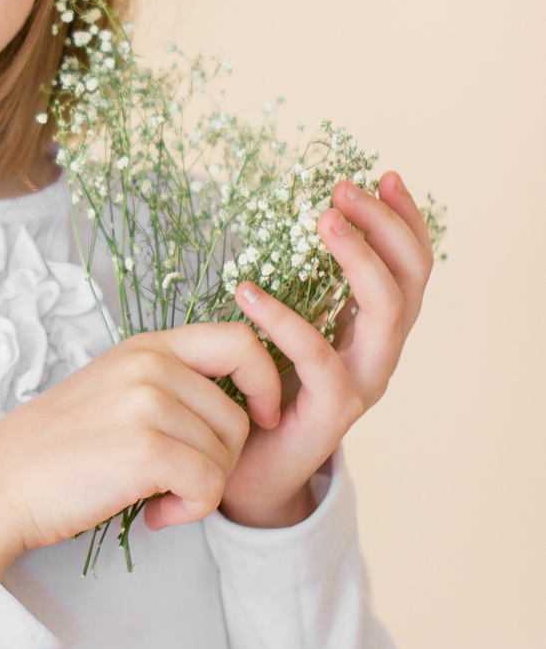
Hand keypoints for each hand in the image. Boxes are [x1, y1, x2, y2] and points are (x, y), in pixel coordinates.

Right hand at [0, 322, 282, 580]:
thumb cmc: (51, 451)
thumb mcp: (109, 392)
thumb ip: (162, 384)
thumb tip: (229, 403)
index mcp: (143, 348)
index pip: (239, 342)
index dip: (264, 381)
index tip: (259, 416)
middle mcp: (149, 366)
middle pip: (238, 414)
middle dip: (221, 459)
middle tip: (176, 481)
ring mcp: (147, 404)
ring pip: (227, 455)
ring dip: (200, 490)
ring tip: (156, 498)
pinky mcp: (146, 450)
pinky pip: (210, 487)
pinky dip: (190, 512)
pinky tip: (155, 516)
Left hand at [173, 170, 435, 531]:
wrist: (239, 473)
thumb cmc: (255, 394)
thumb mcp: (280, 331)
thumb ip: (297, 289)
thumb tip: (290, 223)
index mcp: (370, 330)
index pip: (409, 267)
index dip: (405, 220)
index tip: (385, 175)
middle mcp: (377, 354)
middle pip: (410, 281)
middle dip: (386, 227)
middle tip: (344, 190)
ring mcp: (361, 384)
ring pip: (385, 313)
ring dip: (359, 259)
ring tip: (323, 220)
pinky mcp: (330, 412)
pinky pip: (317, 357)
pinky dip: (284, 320)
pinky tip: (246, 292)